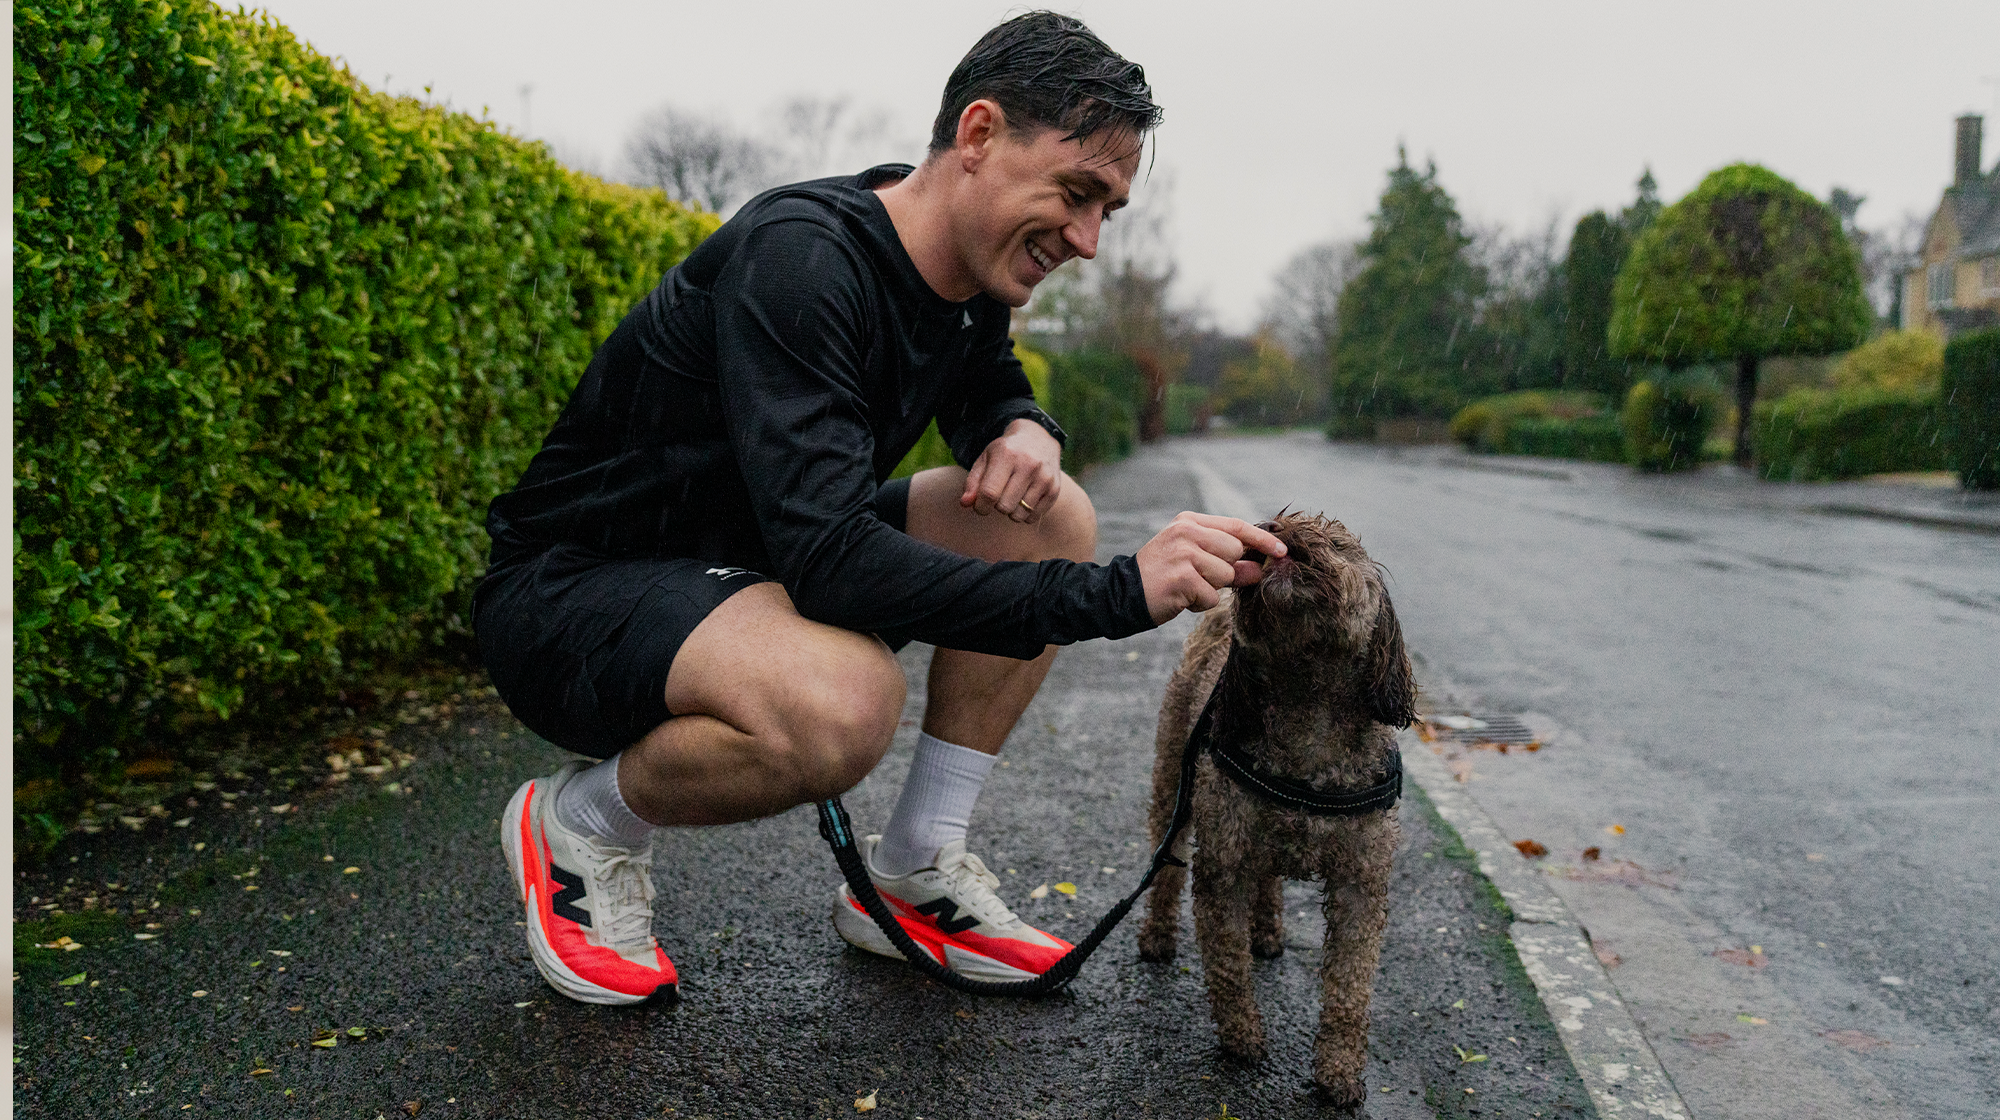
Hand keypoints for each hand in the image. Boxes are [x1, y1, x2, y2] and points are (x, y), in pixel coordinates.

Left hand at [962, 418, 1062, 524]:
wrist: (1038, 439)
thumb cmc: (1005, 453)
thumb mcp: (985, 460)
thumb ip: (972, 482)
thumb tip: (965, 504)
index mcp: (1007, 455)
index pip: (989, 493)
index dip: (980, 506)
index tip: (981, 505)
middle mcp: (1028, 465)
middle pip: (1004, 506)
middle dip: (996, 506)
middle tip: (999, 495)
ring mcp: (1044, 478)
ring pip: (1019, 515)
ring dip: (1011, 511)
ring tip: (1011, 496)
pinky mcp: (1054, 489)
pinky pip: (1033, 517)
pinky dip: (1025, 514)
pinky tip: (1024, 499)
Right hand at [1134, 512, 1286, 623]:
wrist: (1123, 594)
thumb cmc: (1163, 577)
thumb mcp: (1195, 562)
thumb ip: (1229, 564)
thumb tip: (1262, 569)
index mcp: (1190, 522)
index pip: (1237, 526)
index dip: (1262, 539)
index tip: (1282, 551)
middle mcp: (1186, 532)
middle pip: (1235, 552)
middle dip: (1226, 570)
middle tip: (1200, 577)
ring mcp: (1183, 553)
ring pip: (1225, 576)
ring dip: (1211, 590)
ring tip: (1187, 588)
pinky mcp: (1182, 577)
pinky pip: (1211, 596)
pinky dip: (1200, 603)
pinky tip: (1181, 598)